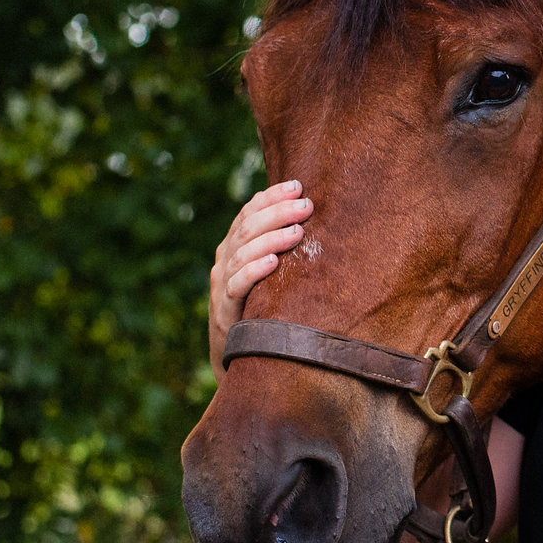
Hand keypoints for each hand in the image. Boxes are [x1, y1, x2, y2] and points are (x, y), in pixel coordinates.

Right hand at [209, 179, 312, 378]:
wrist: (241, 357)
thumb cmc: (264, 306)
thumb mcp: (272, 272)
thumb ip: (284, 246)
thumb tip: (321, 218)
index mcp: (235, 245)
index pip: (249, 212)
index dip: (271, 197)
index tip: (298, 185)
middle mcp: (225, 260)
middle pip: (248, 227)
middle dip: (278, 212)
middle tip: (307, 205)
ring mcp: (222, 285)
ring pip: (242, 253)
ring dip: (271, 239)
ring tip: (298, 232)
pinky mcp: (224, 311)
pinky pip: (237, 286)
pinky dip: (254, 272)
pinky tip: (273, 263)